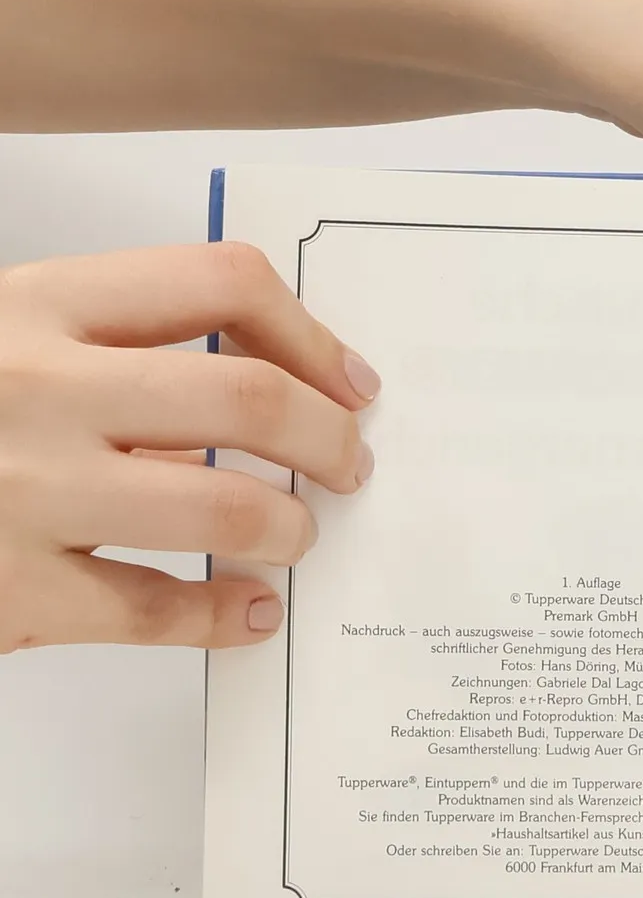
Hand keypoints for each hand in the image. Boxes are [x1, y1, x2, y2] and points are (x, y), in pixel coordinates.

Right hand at [0, 243, 376, 652]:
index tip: (352, 383)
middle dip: (329, 440)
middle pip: (247, 397)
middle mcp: (36, 388)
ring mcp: (23, 492)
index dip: (312, 335)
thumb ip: (109, 348)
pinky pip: (157, 610)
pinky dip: (226, 616)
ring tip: (291, 536)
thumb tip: (272, 385)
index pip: (220, 282)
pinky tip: (249, 611)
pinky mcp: (13, 591)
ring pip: (224, 509)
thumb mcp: (4, 341)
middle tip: (348, 467)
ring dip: (288, 527)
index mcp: (36, 306)